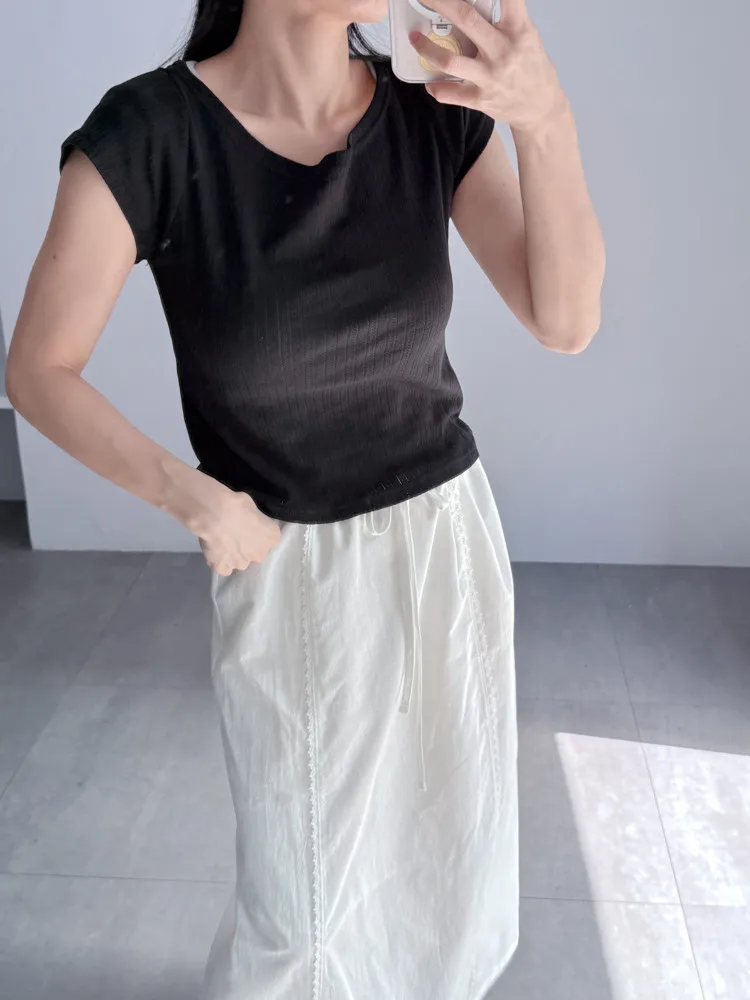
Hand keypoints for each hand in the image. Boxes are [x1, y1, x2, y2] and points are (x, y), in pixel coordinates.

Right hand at [177, 471, 280, 575]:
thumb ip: (255, 521)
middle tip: (235, 535)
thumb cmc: (237, 504)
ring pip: (240, 562)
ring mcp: (241, 564)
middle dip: (247, 547)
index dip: (258, 534)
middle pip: (255, 554)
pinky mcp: (223, 567)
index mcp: (272, 538)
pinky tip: (215, 552)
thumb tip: (249, 521)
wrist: (215, 513)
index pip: (269, 540)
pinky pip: (223, 568)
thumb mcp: (253, 507)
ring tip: (222, 543)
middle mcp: (260, 555)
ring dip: (233, 555)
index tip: (249, 528)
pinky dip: (219, 562)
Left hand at [410, 0, 566, 131]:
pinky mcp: (480, 100)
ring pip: (450, 60)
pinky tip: (430, 80)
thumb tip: (474, 4)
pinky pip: (449, 94)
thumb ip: (505, 18)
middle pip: (466, 19)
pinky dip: (436, 87)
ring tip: (414, 38)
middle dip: (439, 2)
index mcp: (518, 29)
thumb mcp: (526, 36)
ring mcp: (490, 77)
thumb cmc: (531, 67)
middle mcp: (503, 51)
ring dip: (426, 48)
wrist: (541, 108)